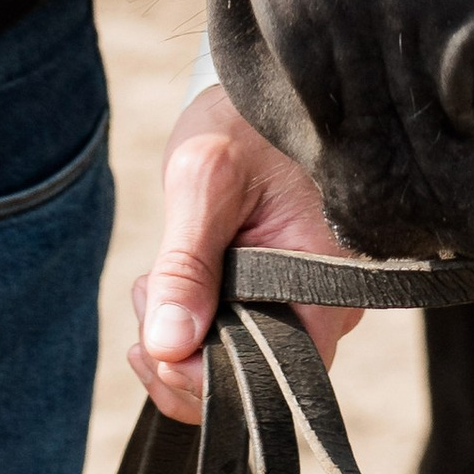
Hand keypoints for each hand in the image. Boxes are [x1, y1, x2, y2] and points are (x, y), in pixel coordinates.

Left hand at [129, 84, 359, 422]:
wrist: (263, 89)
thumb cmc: (246, 123)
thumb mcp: (205, 181)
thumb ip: (186, 264)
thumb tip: (166, 346)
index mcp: (327, 287)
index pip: (271, 382)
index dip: (204, 381)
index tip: (155, 344)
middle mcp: (326, 307)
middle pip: (251, 384)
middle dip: (182, 358)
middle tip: (147, 297)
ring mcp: (304, 303)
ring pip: (235, 364)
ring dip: (180, 341)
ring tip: (152, 283)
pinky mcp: (279, 296)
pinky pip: (234, 339)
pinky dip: (191, 327)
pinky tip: (163, 289)